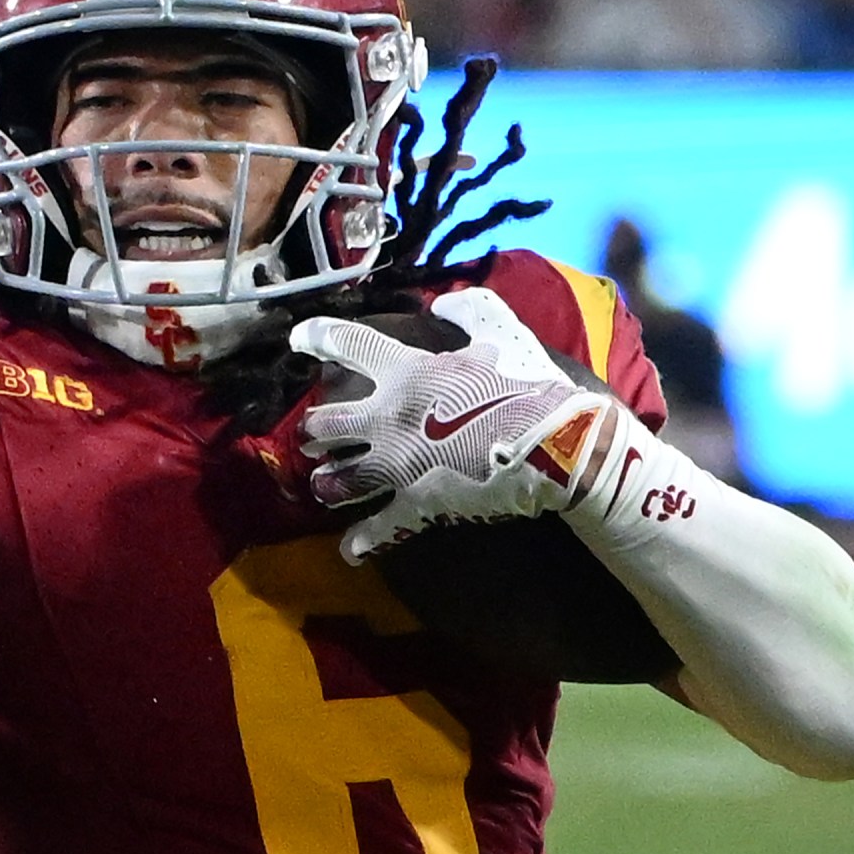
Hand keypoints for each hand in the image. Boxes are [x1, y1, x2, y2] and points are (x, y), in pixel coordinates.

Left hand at [292, 287, 617, 561]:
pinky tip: (350, 549)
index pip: (350, 345)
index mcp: (407, 372)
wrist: (554, 442)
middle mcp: (389, 418)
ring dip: (327, 482)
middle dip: (313, 430)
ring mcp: (397, 465)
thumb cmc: (527, 384)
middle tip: (312, 434)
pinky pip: (380, 526)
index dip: (320, 337)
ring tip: (321, 485)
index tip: (299, 338)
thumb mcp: (501, 333)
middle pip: (327, 423)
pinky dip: (363, 540)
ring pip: (340, 478)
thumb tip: (447, 303)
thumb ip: (471, 313)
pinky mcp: (416, 503)